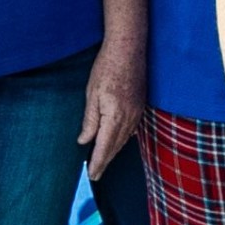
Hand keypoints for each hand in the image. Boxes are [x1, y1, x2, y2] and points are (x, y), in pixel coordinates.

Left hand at [77, 36, 144, 178]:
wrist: (129, 49)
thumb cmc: (107, 68)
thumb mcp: (92, 94)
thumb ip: (90, 120)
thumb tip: (84, 141)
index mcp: (114, 116)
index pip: (105, 147)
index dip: (98, 163)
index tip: (92, 175)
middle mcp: (129, 118)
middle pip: (116, 146)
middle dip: (106, 161)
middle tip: (96, 174)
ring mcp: (137, 111)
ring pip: (125, 138)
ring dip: (114, 151)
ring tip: (104, 161)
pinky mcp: (140, 105)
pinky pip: (132, 129)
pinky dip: (123, 139)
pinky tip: (118, 141)